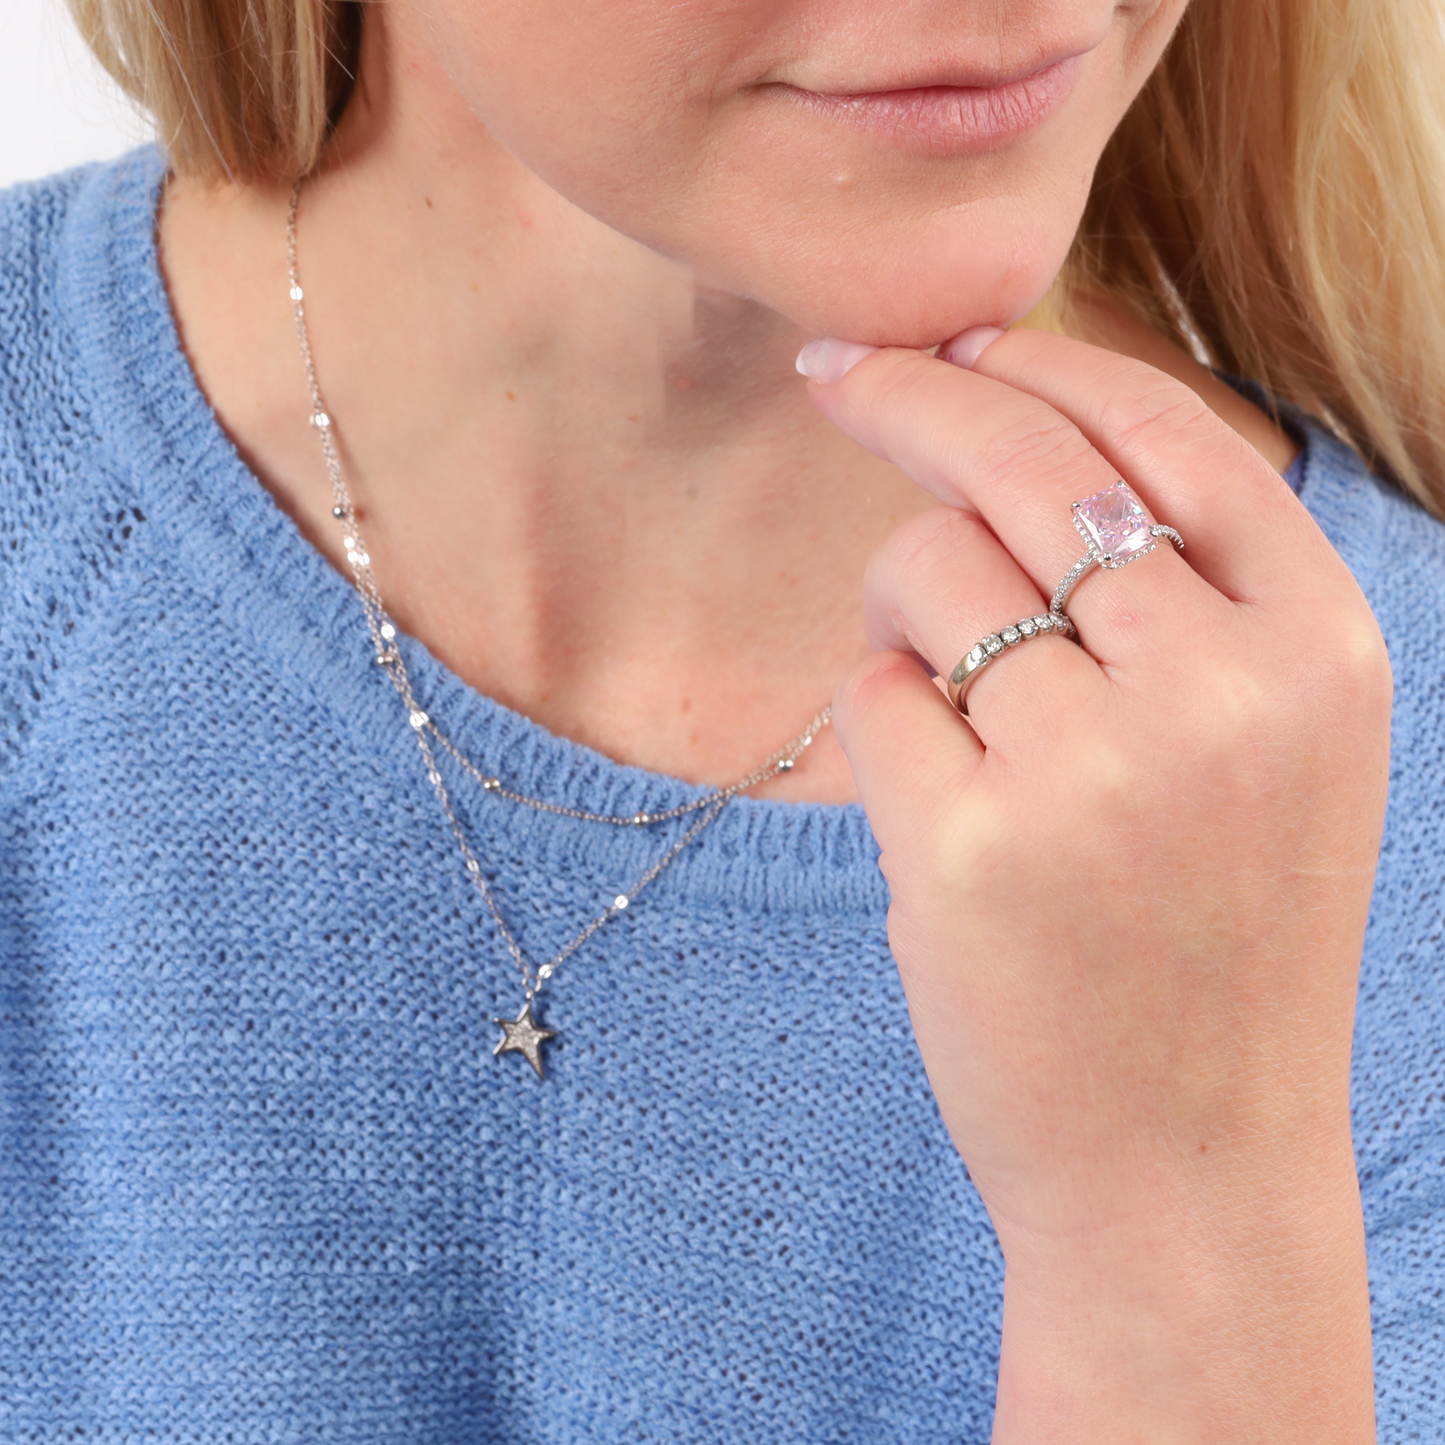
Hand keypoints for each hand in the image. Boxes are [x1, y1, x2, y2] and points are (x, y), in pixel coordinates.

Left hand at [804, 329, 1388, 1442]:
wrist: (1183, 1163)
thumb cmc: (1209, 941)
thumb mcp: (1267, 749)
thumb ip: (1184, 596)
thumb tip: (1016, 422)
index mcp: (1320, 649)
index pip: (1168, 431)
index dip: (1045, 364)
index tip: (955, 338)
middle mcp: (1222, 691)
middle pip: (1028, 465)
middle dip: (911, 395)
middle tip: (834, 371)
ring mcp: (1094, 769)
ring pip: (930, 570)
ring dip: (903, 605)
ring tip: (953, 709)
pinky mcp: (967, 845)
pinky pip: (872, 691)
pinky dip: (878, 713)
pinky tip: (934, 797)